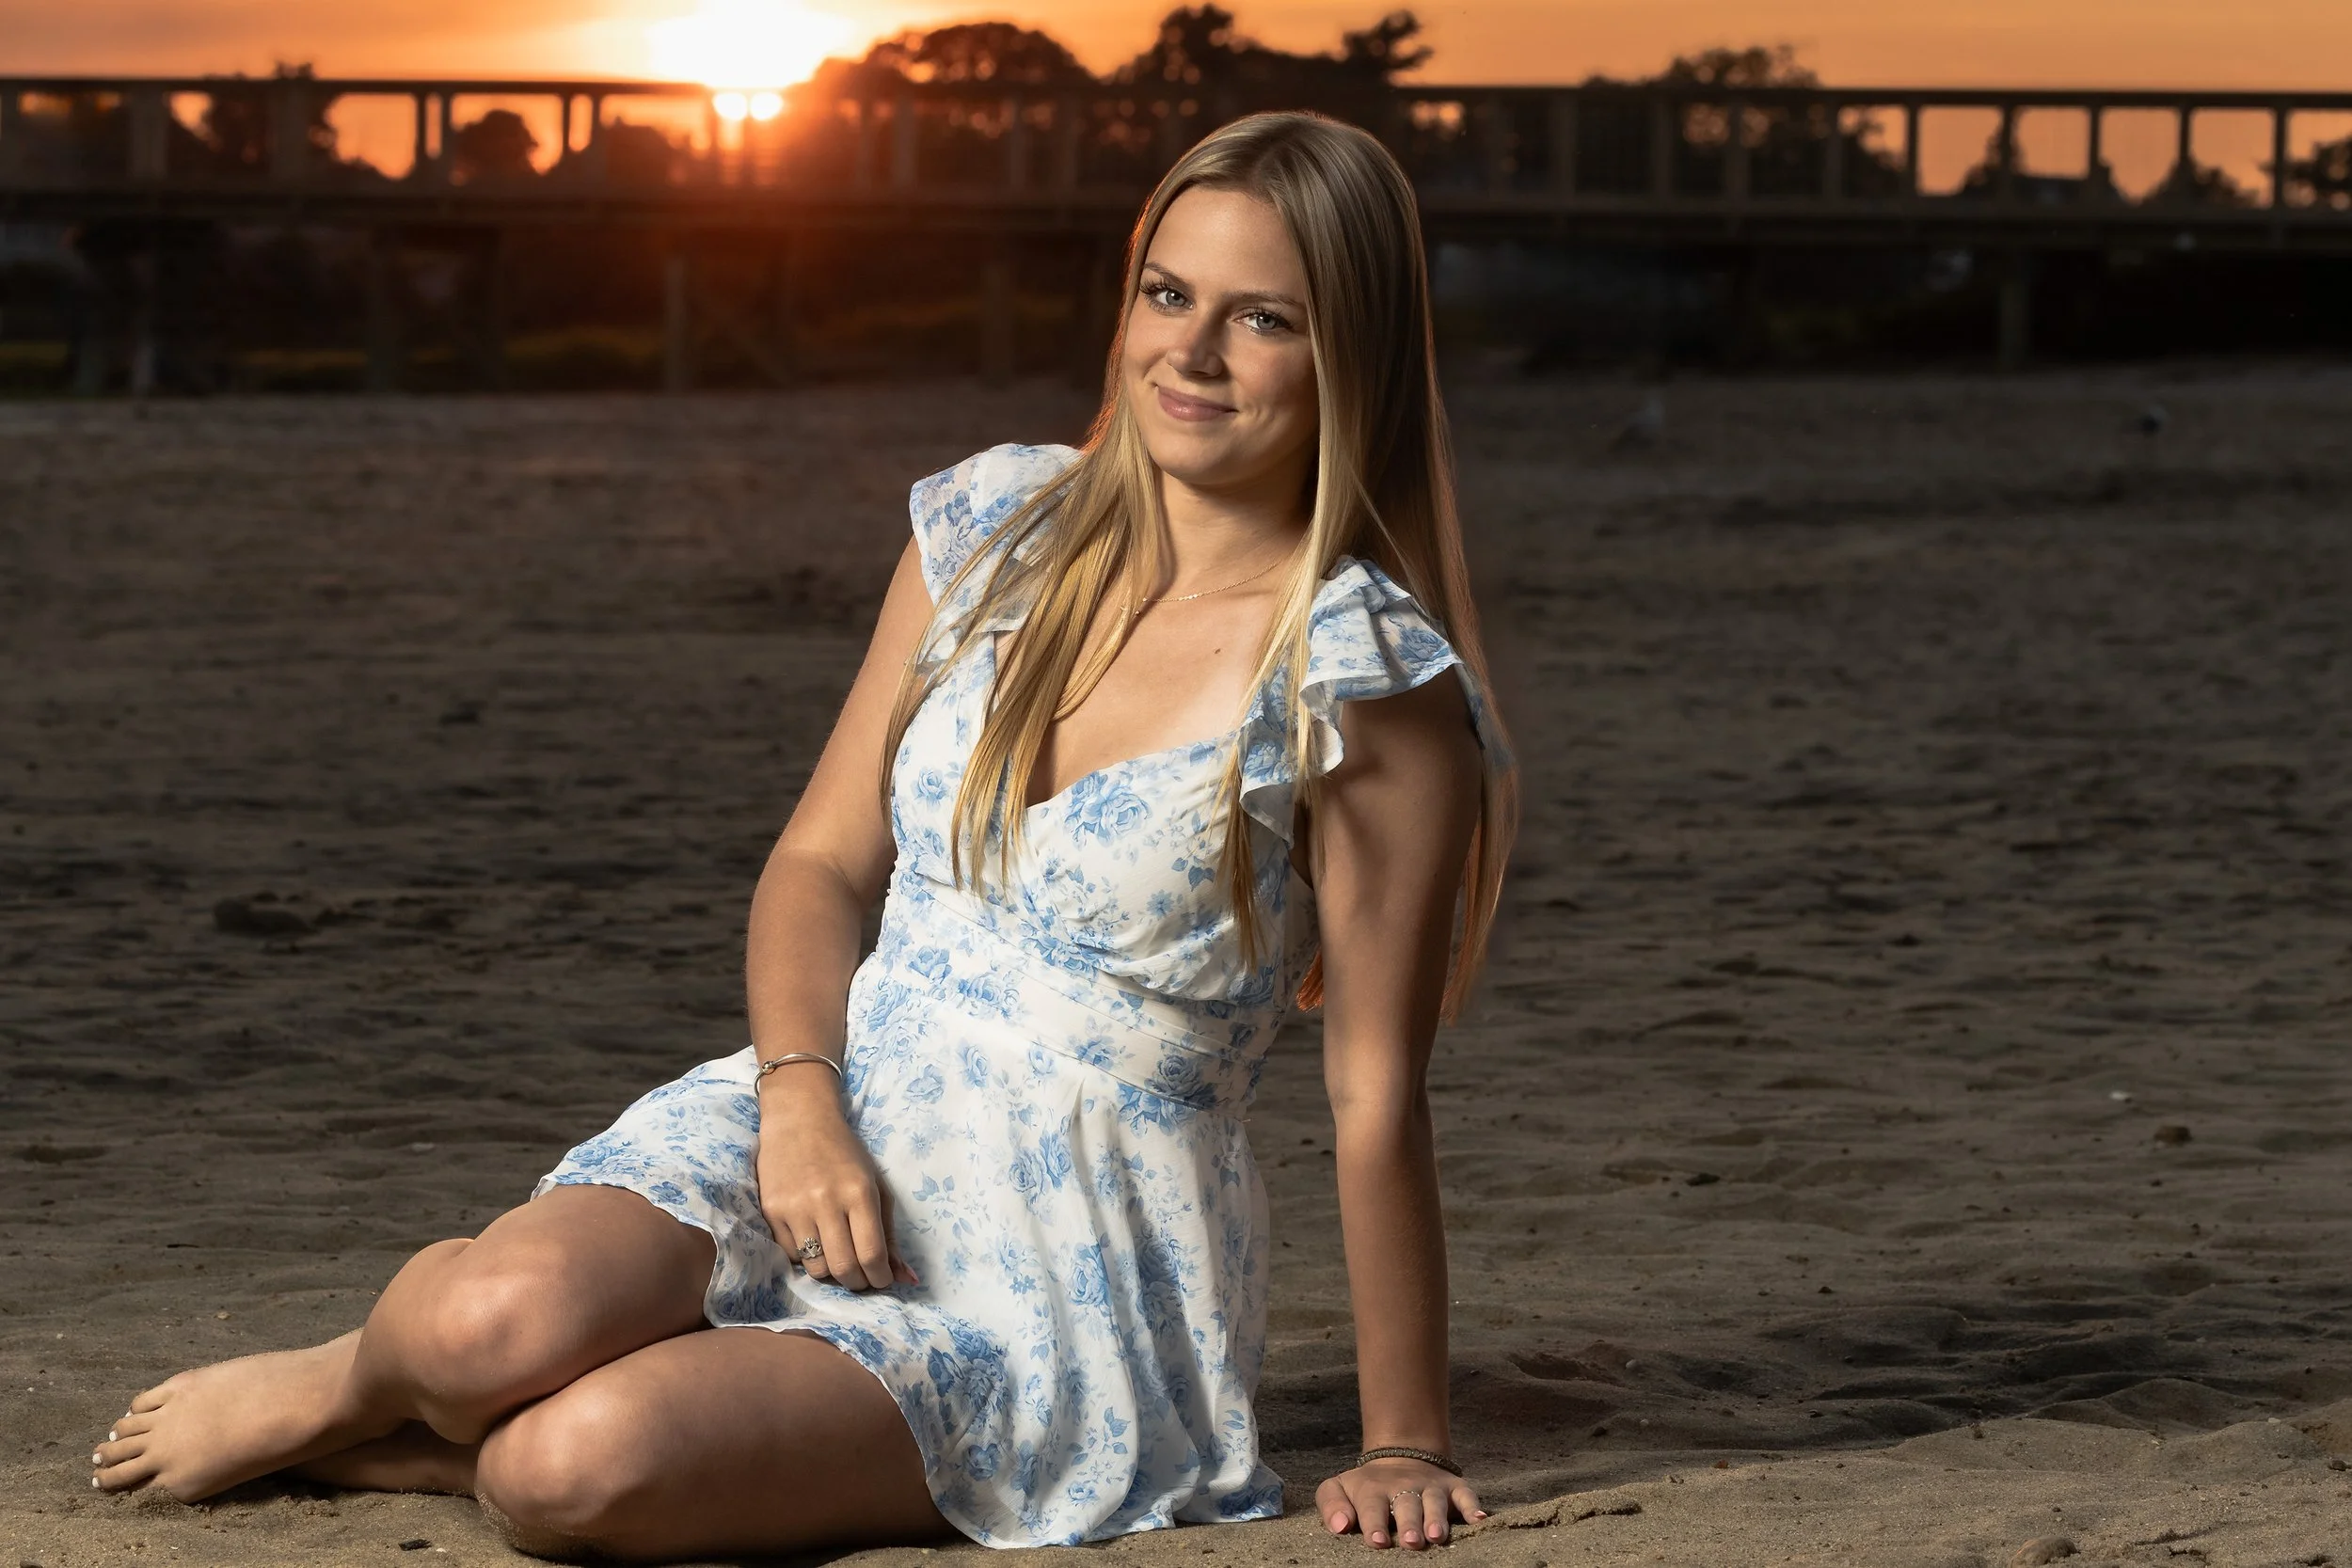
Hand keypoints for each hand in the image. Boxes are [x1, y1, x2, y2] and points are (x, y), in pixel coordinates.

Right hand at [752, 1069, 917, 1292]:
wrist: (799, 1120)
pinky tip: (813, 1237)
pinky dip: (806, 1256)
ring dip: (831, 1272)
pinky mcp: (771, 1212)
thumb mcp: (876, 1187)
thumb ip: (890, 1235)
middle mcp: (826, 1201)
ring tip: (837, 1255)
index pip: (872, 1254)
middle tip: (861, 1276)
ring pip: (816, 1269)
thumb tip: (908, 1280)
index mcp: (860, 1192)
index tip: (882, 1280)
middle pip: (844, 1268)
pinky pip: (792, 1256)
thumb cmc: (845, 1154)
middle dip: (858, 1282)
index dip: (880, 1278)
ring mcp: (795, 1207)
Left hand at [1317, 1457, 1482, 1549]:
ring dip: (1437, 1518)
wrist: (1400, 1455)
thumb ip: (1332, 1504)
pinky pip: (1466, 1495)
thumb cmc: (1367, 1487)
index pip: (1373, 1507)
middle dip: (1410, 1524)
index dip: (1375, 1524)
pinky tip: (1479, 1520)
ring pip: (1435, 1501)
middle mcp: (1404, 1487)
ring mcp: (1430, 1487)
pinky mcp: (1454, 1487)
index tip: (1378, 1542)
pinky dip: (1473, 1507)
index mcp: (1373, 1490)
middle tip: (1412, 1542)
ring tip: (1437, 1536)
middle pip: (1407, 1505)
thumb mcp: (1340, 1488)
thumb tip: (1340, 1527)